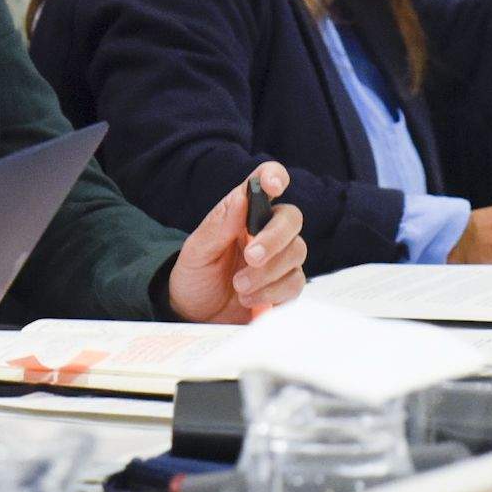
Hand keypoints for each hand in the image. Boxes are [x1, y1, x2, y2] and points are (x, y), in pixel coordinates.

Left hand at [166, 162, 309, 321]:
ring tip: (239, 287)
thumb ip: (219, 226)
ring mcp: (279, 258)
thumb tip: (241, 197)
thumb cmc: (196, 275)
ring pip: (296, 251)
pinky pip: (295, 283)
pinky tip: (249, 299)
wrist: (195, 315)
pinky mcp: (285, 286)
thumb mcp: (197, 251)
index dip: (274, 176)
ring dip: (268, 271)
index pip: (265, 182)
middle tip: (251, 257)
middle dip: (274, 238)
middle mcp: (265, 230)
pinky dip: (273, 292)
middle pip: (291, 219)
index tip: (272, 185)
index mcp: (243, 212)